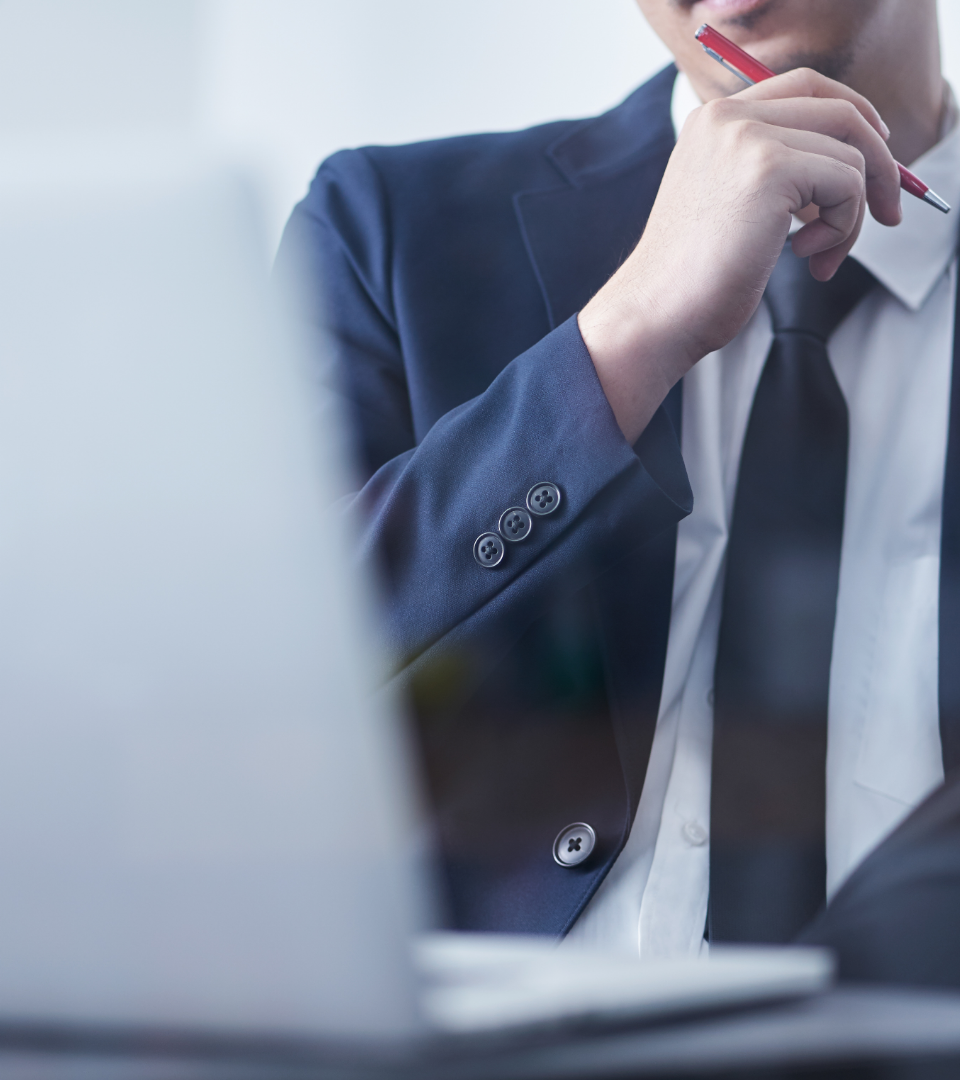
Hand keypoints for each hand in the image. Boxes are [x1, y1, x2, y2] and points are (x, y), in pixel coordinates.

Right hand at [578, 69, 901, 443]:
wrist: (656, 313)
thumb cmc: (691, 279)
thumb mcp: (728, 205)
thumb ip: (772, 169)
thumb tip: (853, 163)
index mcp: (712, 121)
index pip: (806, 87)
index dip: (853, 119)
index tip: (873, 162)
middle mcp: (727, 117)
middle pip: (841, 111)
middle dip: (877, 165)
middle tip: (888, 212)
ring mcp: (748, 137)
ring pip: (851, 155)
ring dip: (850, 217)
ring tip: (818, 257)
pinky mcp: (770, 168)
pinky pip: (847, 184)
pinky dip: (843, 229)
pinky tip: (805, 257)